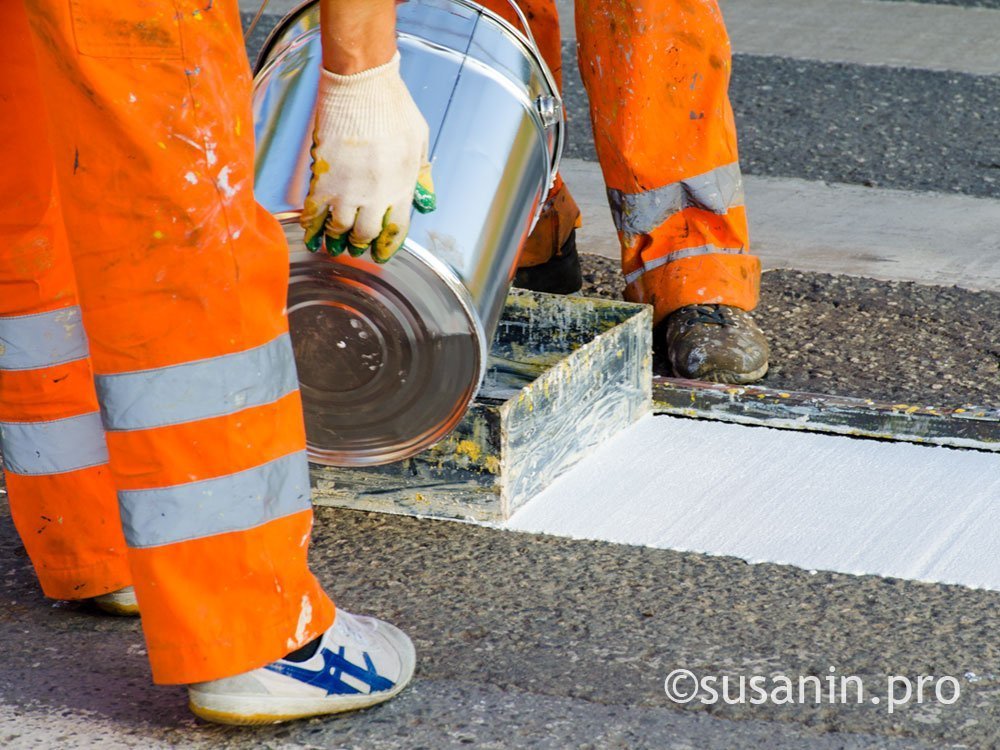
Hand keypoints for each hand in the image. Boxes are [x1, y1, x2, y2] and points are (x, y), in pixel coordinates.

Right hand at [301, 52, 435, 262]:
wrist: (362, 85)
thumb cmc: (392, 106)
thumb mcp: (420, 141)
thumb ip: (421, 175)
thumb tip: (426, 202)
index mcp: (402, 186)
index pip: (396, 229)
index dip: (387, 245)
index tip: (381, 252)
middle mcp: (376, 193)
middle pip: (366, 233)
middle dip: (360, 244)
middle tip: (355, 247)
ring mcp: (348, 187)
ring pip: (339, 228)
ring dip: (336, 238)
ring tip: (333, 243)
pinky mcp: (324, 177)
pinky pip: (315, 211)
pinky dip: (311, 225)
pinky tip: (310, 233)